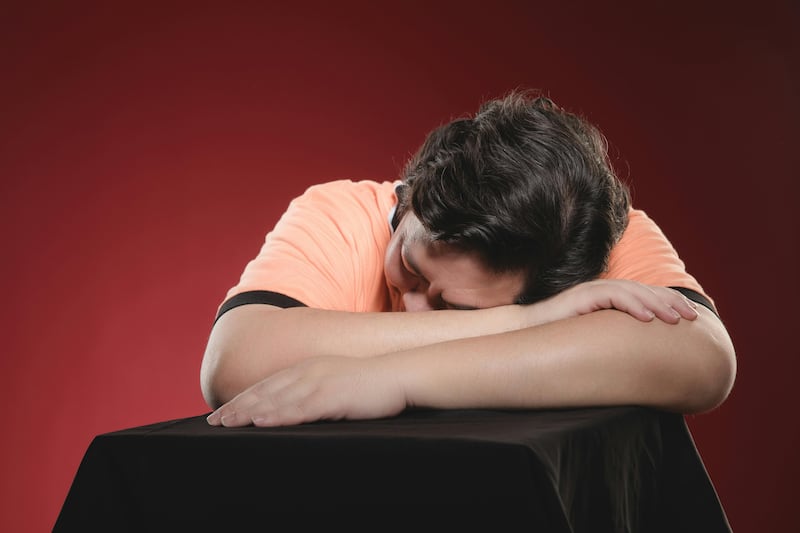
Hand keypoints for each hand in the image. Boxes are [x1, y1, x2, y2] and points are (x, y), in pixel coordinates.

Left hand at [206, 355, 406, 426]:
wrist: (399, 375)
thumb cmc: (371, 384)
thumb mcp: (336, 382)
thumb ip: (315, 391)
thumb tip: (298, 406)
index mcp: (308, 368)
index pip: (268, 385)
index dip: (244, 399)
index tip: (223, 413)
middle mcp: (308, 372)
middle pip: (265, 392)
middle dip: (238, 407)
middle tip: (214, 422)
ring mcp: (319, 382)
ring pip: (277, 400)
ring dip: (250, 413)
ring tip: (228, 424)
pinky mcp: (332, 396)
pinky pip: (300, 408)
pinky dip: (278, 415)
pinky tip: (261, 422)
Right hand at [533, 279, 698, 324]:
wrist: (526, 332)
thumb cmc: (559, 338)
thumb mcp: (595, 337)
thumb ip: (615, 336)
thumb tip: (641, 355)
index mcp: (609, 297)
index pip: (646, 295)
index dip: (669, 302)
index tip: (690, 317)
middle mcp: (603, 290)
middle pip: (645, 290)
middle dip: (671, 302)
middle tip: (692, 317)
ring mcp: (592, 291)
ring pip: (633, 292)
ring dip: (657, 304)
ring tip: (674, 319)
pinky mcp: (582, 297)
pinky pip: (612, 297)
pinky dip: (632, 306)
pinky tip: (647, 318)